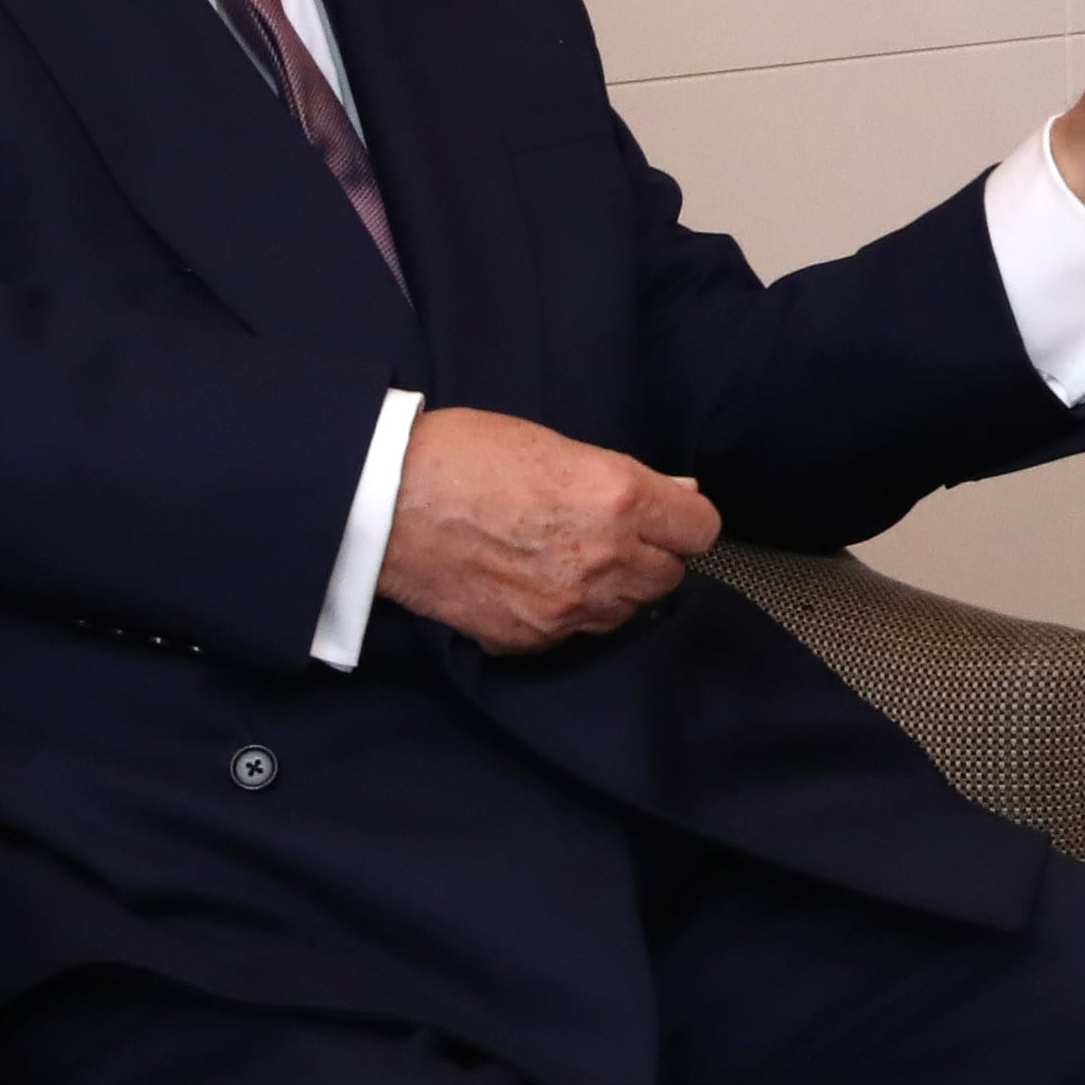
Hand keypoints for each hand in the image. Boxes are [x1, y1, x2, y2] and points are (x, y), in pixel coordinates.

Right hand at [378, 405, 719, 653]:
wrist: (383, 503)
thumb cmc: (464, 455)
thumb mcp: (556, 444)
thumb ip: (624, 478)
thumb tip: (677, 492)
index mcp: (618, 498)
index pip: (700, 528)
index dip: (682, 519)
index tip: (665, 514)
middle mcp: (604, 559)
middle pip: (669, 575)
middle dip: (651, 555)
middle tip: (612, 535)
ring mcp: (568, 607)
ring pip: (627, 611)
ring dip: (615, 590)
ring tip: (572, 560)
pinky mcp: (531, 639)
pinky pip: (576, 634)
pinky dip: (568, 614)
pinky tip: (536, 584)